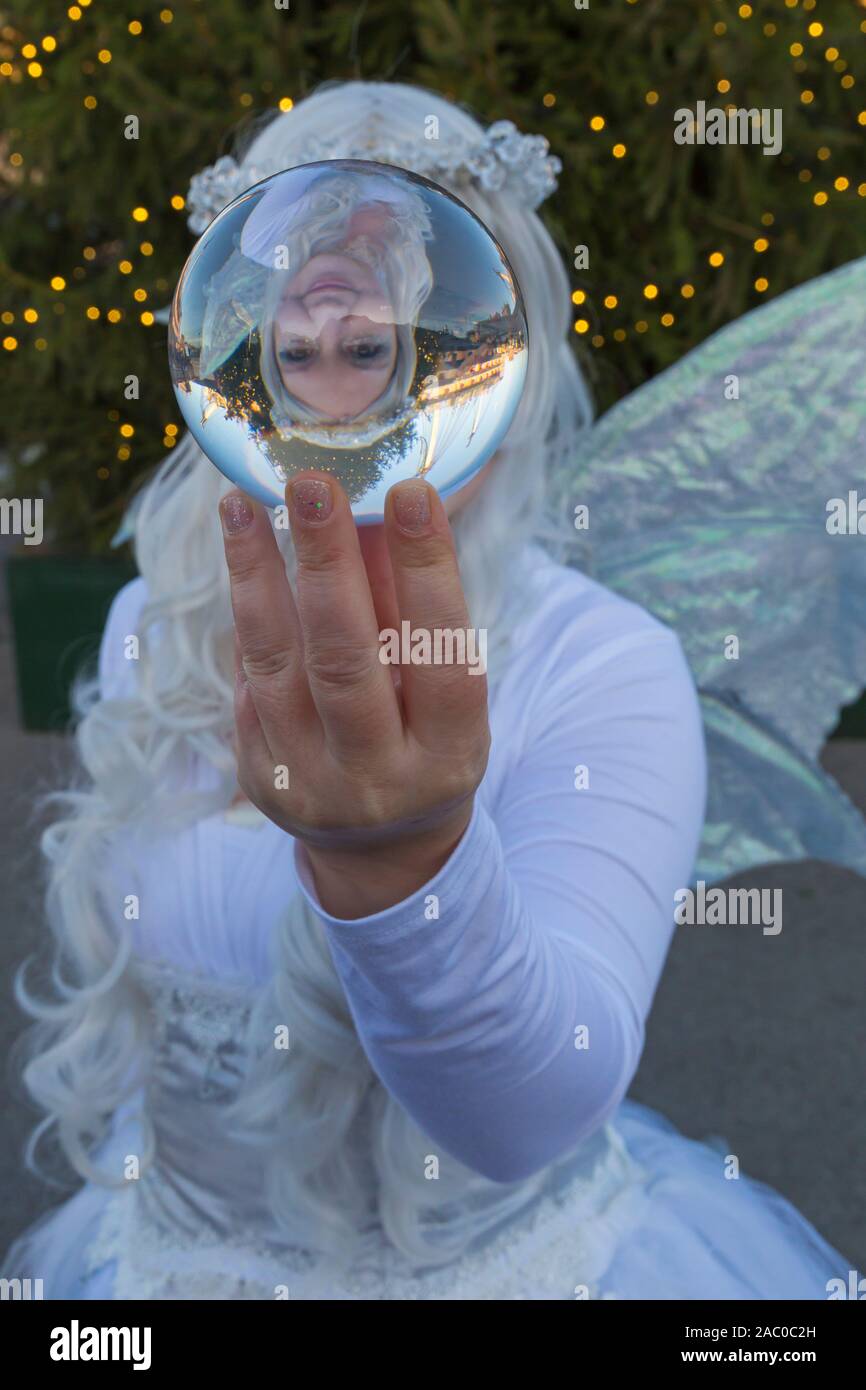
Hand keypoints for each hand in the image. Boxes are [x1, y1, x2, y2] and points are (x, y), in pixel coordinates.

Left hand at [219, 471, 489, 917]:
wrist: (380, 848)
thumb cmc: (426, 745)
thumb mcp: (443, 691)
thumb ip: (412, 610)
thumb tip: (380, 505)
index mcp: (447, 755)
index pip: (440, 654)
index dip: (428, 572)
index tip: (411, 491)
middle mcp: (377, 779)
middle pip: (345, 662)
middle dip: (327, 564)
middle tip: (311, 482)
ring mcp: (308, 784)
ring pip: (275, 667)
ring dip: (256, 576)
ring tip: (241, 504)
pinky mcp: (257, 778)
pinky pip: (246, 682)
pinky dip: (248, 615)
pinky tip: (243, 556)